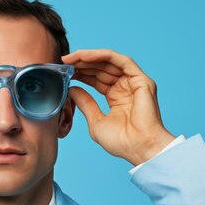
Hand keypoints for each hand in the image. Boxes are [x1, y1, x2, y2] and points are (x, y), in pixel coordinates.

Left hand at [62, 49, 175, 165]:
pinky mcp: (141, 80)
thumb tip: (72, 89)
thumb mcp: (95, 121)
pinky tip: (84, 56)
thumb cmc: (121, 141)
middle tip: (63, 62)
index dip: (81, 74)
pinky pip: (121, 61)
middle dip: (82, 64)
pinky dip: (102, 55)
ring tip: (70, 58)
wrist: (139, 148)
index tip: (64, 72)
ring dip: (89, 58)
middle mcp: (126, 87)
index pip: (97, 79)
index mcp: (117, 98)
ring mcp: (134, 82)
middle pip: (101, 68)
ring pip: (109, 62)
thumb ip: (85, 103)